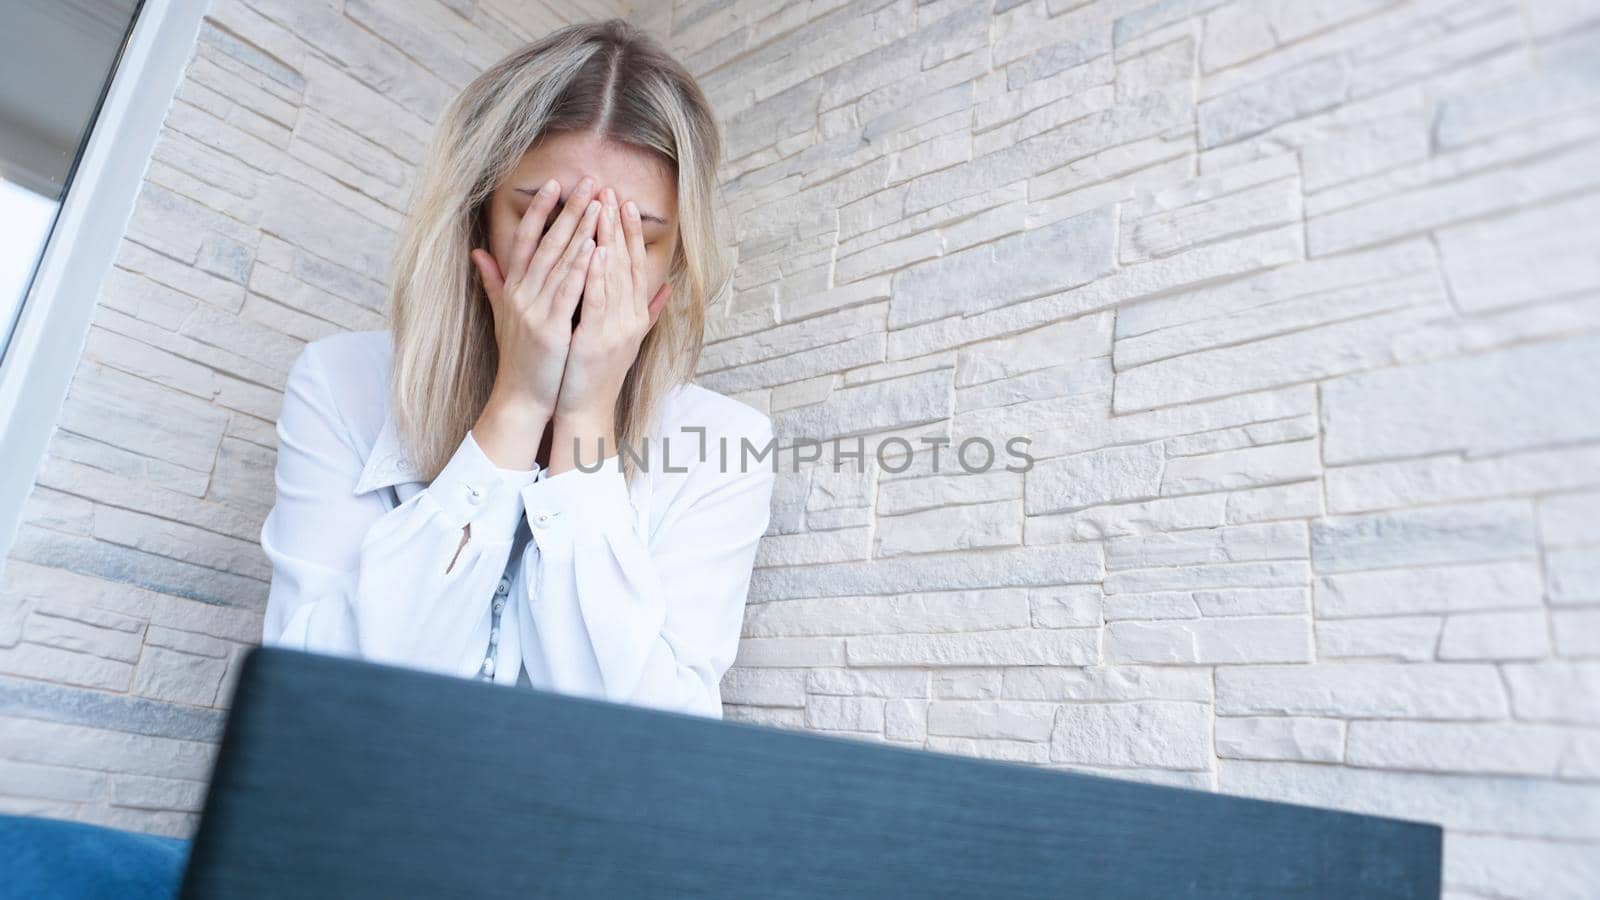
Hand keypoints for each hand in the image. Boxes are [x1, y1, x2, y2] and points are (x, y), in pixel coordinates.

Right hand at [470, 176, 602, 416]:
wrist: (521, 396)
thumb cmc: (519, 355)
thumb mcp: (502, 313)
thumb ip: (492, 280)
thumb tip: (476, 252)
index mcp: (513, 288)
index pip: (526, 239)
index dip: (539, 210)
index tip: (555, 183)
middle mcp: (521, 294)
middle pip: (547, 243)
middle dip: (569, 210)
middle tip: (589, 182)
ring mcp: (534, 311)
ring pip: (559, 262)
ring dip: (580, 231)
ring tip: (598, 204)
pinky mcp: (550, 330)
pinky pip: (568, 294)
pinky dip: (580, 270)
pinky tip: (595, 248)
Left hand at [553, 187, 672, 424]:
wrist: (586, 408)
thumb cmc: (597, 372)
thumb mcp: (627, 337)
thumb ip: (647, 310)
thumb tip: (667, 289)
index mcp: (636, 314)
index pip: (636, 264)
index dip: (632, 233)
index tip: (624, 202)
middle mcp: (631, 317)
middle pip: (627, 263)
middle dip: (619, 225)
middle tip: (612, 190)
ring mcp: (617, 328)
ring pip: (614, 276)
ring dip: (608, 239)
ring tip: (602, 208)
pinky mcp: (598, 339)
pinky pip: (598, 301)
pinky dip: (596, 274)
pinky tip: (592, 249)